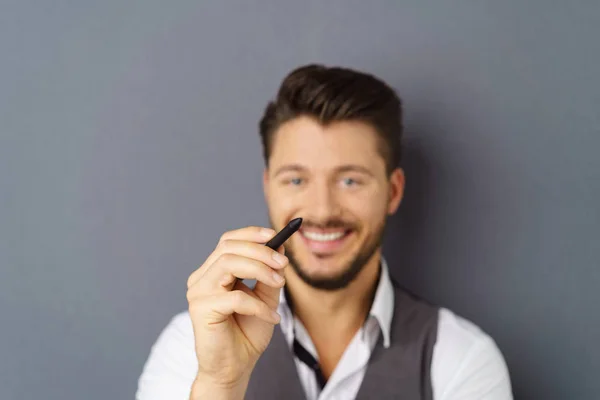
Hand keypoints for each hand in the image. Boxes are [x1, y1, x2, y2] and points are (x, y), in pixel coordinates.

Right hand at [186, 226, 288, 396]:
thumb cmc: (247, 333)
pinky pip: (234, 297)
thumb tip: (279, 246)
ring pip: (228, 263)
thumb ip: (270, 273)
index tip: (276, 234)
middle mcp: (201, 278)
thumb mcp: (266, 298)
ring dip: (259, 270)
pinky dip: (258, 305)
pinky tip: (272, 318)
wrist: (235, 367)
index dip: (251, 234)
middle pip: (228, 248)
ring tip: (279, 284)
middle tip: (283, 263)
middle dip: (260, 251)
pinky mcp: (200, 309)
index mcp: (213, 272)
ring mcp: (198, 292)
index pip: (228, 241)